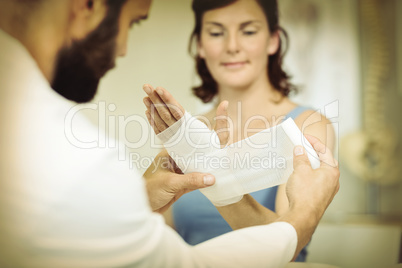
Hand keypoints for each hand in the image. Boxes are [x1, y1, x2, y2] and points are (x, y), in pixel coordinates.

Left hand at [142, 84, 229, 146]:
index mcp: (188, 130)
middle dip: (155, 99)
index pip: (176, 111)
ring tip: (145, 95)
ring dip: (151, 107)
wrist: (205, 171)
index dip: (168, 99)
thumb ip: (222, 121)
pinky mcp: (170, 144)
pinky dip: (153, 120)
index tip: (159, 89)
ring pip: (159, 121)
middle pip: (164, 113)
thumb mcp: (221, 138)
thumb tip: (225, 103)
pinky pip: (159, 131)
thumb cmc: (214, 154)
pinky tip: (148, 111)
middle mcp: (178, 134)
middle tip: (146, 86)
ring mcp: (172, 139)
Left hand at [143, 150, 214, 212]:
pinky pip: (193, 183)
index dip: (198, 148)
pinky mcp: (178, 187)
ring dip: (203, 173)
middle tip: (218, 158)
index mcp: (167, 156)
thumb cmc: (148, 191)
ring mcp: (176, 176)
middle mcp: (172, 164)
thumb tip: (210, 178)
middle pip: (191, 160)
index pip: (185, 149)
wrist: (141, 209)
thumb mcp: (171, 183)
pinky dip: (201, 183)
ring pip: (193, 172)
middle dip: (203, 161)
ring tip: (219, 169)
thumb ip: (191, 180)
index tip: (212, 147)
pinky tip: (211, 182)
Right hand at [279, 135, 339, 259]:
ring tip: (299, 162)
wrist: (302, 217)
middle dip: (313, 154)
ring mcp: (328, 191)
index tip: (305, 137)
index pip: (325, 151)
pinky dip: (309, 176)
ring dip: (310, 166)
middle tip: (302, 148)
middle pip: (324, 161)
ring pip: (320, 173)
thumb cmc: (304, 194)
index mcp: (332, 171)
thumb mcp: (300, 170)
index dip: (314, 142)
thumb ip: (301, 158)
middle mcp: (333, 181)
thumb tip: (300, 150)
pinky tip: (299, 177)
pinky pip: (316, 182)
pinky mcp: (321, 198)